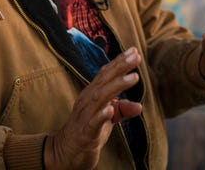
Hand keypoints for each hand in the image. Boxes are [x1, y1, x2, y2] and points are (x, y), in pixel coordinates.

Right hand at [45, 47, 142, 169]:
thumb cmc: (87, 131)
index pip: (106, 74)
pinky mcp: (84, 133)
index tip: (134, 50)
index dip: (119, 62)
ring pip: (100, 97)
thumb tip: (139, 106)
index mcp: (91, 94)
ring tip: (133, 77)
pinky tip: (110, 110)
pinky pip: (92, 123)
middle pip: (104, 80)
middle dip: (120, 67)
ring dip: (117, 86)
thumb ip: (121, 109)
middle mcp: (86, 100)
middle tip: (136, 56)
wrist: (64, 152)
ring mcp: (84, 116)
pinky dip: (101, 116)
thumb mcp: (107, 118)